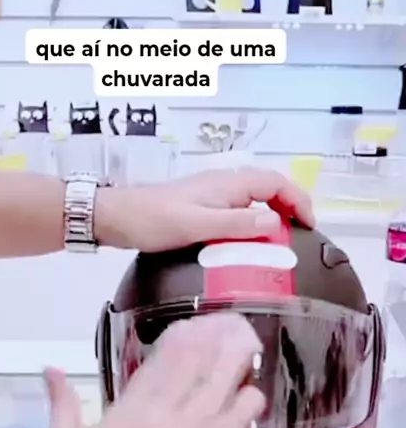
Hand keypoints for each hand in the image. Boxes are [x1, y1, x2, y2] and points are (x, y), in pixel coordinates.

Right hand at [45, 312, 263, 427]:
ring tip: (249, 346)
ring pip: (214, 396)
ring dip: (232, 369)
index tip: (196, 325)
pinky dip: (241, 412)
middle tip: (232, 326)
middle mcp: (160, 417)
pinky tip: (256, 395)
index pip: (161, 365)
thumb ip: (63, 401)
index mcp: (129, 407)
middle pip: (192, 372)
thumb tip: (50, 369)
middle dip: (212, 347)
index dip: (182, 342)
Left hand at [94, 167, 313, 251]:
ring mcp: (213, 194)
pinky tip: (249, 243)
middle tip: (300, 235)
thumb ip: (237, 225)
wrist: (117, 217)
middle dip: (290, 206)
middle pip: (269, 188)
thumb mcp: (198, 225)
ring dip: (273, 214)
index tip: (309, 226)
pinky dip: (253, 222)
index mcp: (229, 184)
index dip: (298, 200)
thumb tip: (275, 224)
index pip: (277, 183)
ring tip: (281, 242)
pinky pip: (239, 210)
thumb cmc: (155, 220)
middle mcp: (224, 184)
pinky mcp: (202, 207)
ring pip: (254, 199)